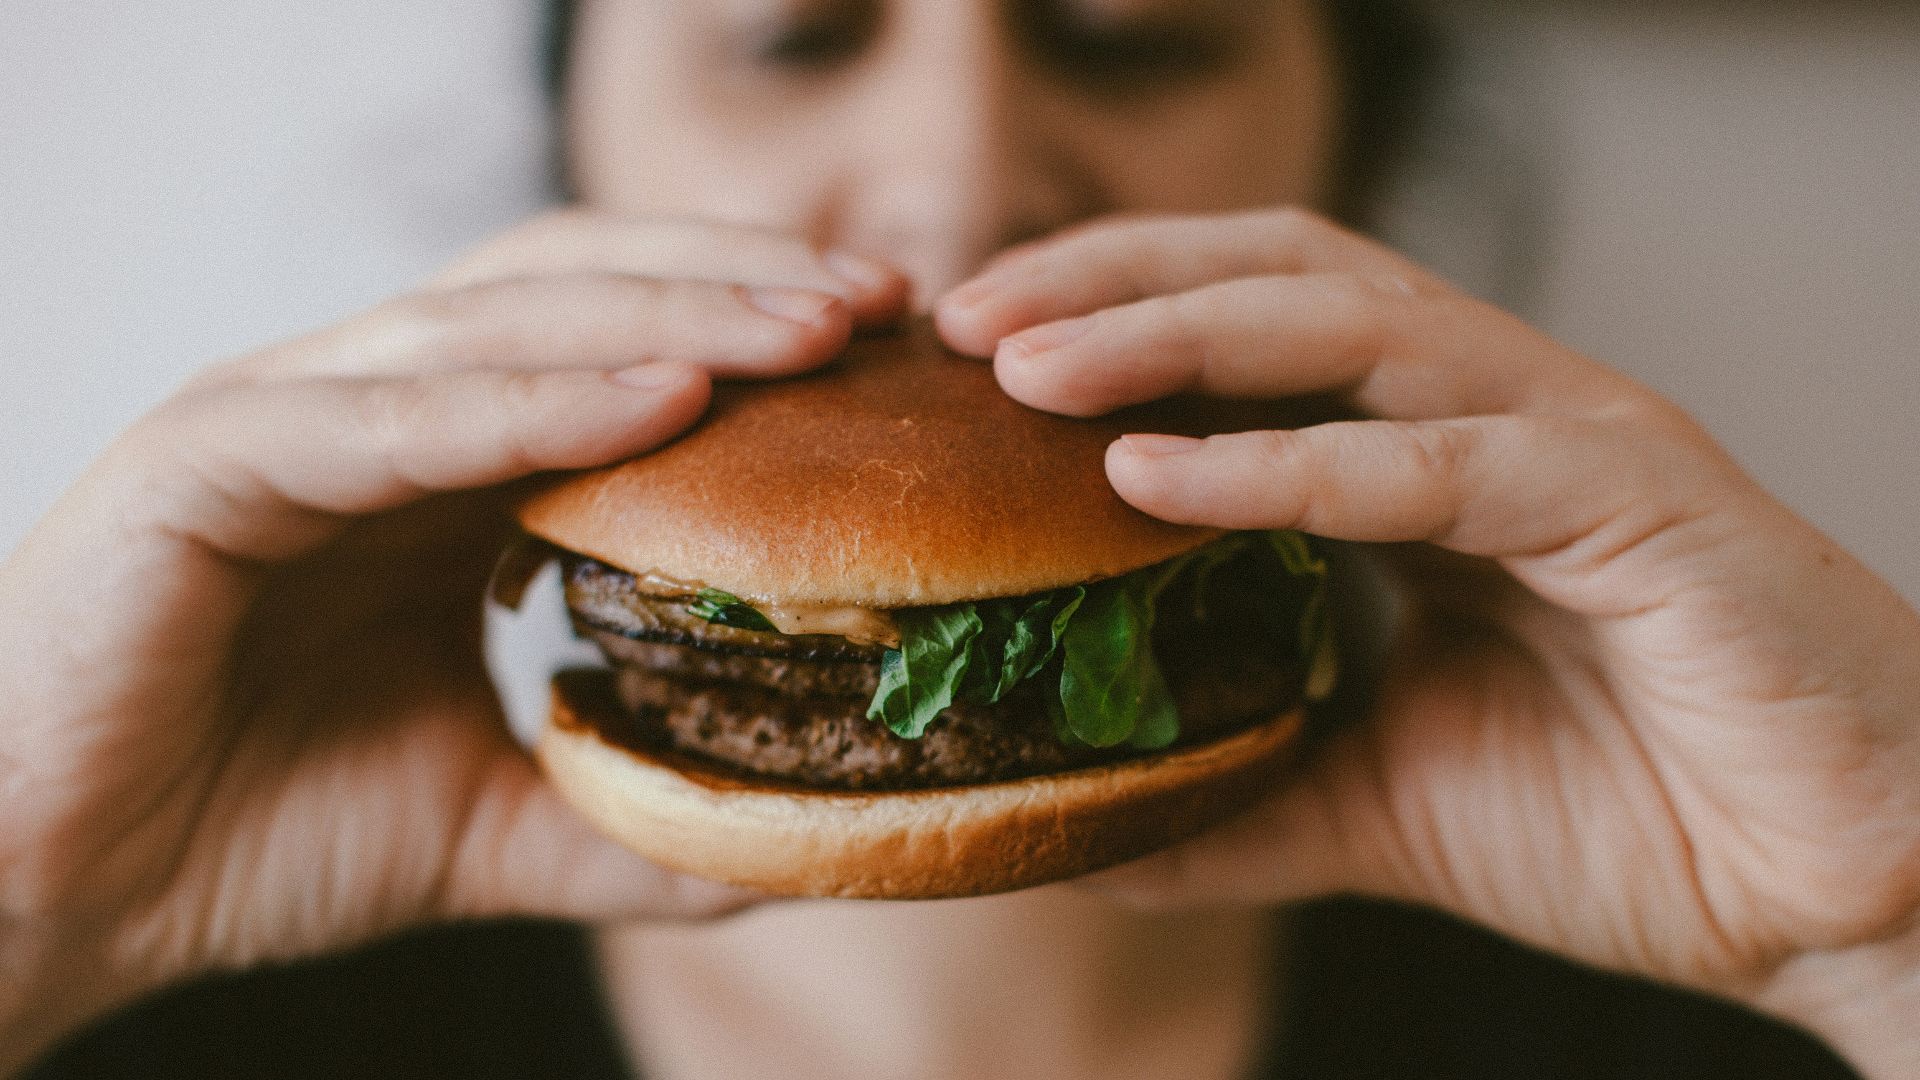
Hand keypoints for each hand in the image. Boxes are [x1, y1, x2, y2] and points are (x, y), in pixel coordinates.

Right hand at [0, 211, 906, 1070]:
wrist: (44, 894)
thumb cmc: (249, 835)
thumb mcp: (490, 826)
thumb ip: (630, 818)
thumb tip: (797, 843)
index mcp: (435, 467)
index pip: (616, 345)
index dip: (752, 333)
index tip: (893, 355)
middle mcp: (368, 412)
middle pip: (578, 292)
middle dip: (738, 286)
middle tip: (885, 307)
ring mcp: (284, 418)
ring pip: (499, 323)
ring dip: (670, 314)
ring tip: (812, 329)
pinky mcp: (204, 463)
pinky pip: (392, 417)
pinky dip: (532, 400)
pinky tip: (662, 402)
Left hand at [937, 209, 1919, 1075]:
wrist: (1837, 895)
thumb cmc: (1635, 821)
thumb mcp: (1379, 801)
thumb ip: (1238, 793)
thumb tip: (1081, 829)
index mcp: (1432, 458)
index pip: (1249, 329)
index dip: (1106, 318)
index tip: (965, 360)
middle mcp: (1493, 413)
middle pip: (1278, 276)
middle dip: (1111, 280)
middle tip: (964, 320)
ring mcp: (1568, 438)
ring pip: (1350, 325)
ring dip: (1174, 333)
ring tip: (1029, 366)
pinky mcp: (1637, 501)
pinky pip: (1438, 458)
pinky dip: (1290, 464)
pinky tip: (1157, 475)